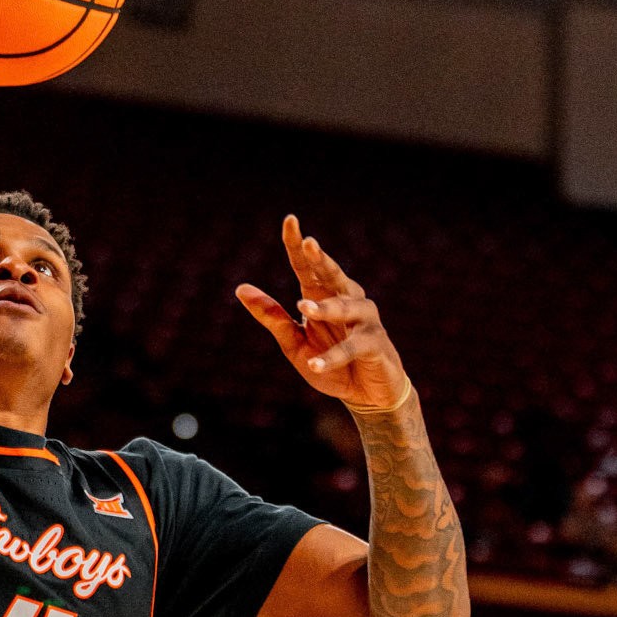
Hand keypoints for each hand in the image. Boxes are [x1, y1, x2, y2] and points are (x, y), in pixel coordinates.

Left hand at [236, 216, 409, 411]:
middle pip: (332, 274)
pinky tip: (315, 364)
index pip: (307, 265)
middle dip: (321, 258)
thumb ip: (272, 317)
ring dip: (325, 308)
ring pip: (344, 306)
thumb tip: (240, 288)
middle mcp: (346, 299)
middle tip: (308, 243)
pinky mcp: (376, 344)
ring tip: (304, 307)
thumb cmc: (328, 363)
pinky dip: (333, 356)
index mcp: (321, 295)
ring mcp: (364, 320)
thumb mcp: (294, 342)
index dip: (297, 244)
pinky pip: (353, 347)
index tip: (290, 220)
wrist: (367, 395)